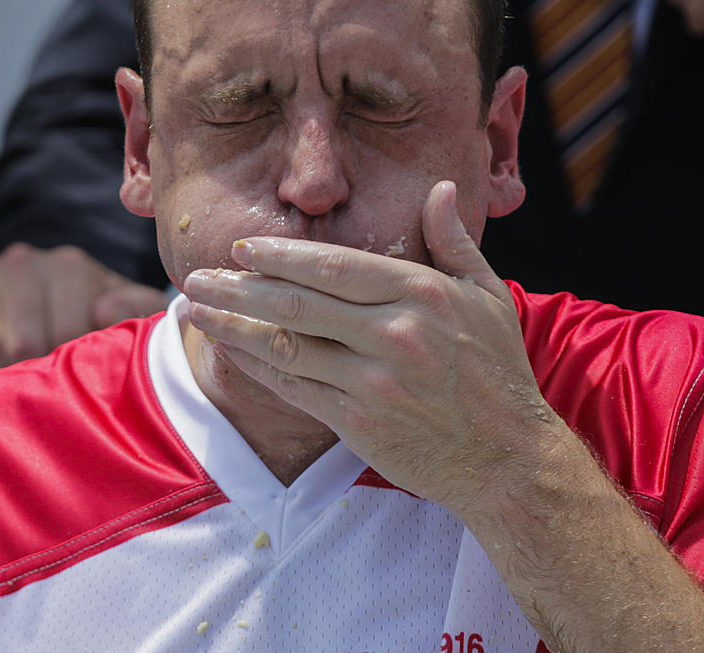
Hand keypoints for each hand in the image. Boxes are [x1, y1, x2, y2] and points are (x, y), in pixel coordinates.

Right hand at [0, 243, 169, 389]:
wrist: (41, 321)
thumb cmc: (93, 328)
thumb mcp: (127, 319)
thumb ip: (137, 312)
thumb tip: (106, 308)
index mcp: (73, 268)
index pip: (71, 329)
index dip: (70, 371)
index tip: (74, 393)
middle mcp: (24, 263)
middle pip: (26, 340)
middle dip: (34, 381)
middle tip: (41, 406)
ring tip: (12, 403)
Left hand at [182, 182, 565, 510]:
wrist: (506, 458)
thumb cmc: (498, 373)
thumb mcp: (487, 297)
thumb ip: (455, 242)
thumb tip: (442, 189)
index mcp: (423, 293)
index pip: (336, 265)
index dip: (282, 255)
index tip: (242, 248)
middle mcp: (395, 333)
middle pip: (299, 303)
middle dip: (240, 287)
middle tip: (198, 276)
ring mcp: (374, 381)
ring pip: (287, 346)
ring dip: (234, 327)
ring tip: (196, 311)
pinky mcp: (359, 423)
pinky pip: (295, 388)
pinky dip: (257, 369)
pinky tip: (230, 353)